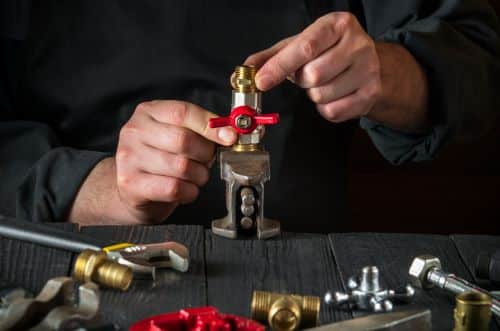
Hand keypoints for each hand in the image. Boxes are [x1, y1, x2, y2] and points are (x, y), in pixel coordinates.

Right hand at [69, 100, 236, 224]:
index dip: (210, 125)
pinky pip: (173, 188)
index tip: (229, 137)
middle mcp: (135, 131)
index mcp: (148, 112)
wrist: (131, 189)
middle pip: (183, 140)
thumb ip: (201, 129)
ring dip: (199, 175)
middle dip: (205, 154)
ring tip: (197, 176)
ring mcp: (129, 158)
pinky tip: (187, 190)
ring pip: (181, 167)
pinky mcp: (131, 183)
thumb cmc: (160, 159)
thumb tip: (229, 134)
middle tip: (208, 160)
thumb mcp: (177, 134)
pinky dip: (189, 192)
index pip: (183, 112)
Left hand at [245, 12, 381, 122]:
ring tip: (323, 83)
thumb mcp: (302, 44)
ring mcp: (368, 70)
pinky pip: (333, 111)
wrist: (372, 64)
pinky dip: (326, 108)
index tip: (261, 80)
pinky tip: (334, 95)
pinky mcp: (371, 94)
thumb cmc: (330, 51)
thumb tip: (244, 71)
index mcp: (338, 25)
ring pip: (322, 96)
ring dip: (314, 94)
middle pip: (313, 75)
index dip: (280, 66)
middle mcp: (358, 45)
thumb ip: (272, 56)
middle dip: (302, 80)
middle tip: (308, 74)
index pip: (305, 47)